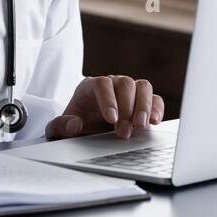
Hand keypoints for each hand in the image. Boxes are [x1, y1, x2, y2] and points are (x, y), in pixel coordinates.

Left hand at [45, 75, 164, 140]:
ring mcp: (129, 92)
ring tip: (140, 126)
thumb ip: (60, 127)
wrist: (85, 133)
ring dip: (144, 106)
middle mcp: (112, 85)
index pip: (102, 84)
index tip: (111, 119)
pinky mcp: (143, 103)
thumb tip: (74, 124)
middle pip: (125, 83)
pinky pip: (155, 99)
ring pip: (142, 87)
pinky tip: (153, 122)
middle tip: (124, 132)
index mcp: (90, 87)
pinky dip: (157, 109)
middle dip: (126, 108)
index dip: (108, 100)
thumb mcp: (59, 130)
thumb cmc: (73, 127)